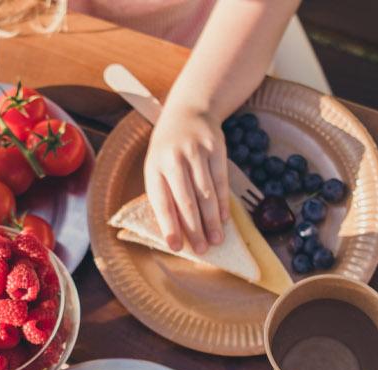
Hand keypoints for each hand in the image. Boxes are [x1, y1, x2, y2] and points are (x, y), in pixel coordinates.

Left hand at [143, 104, 231, 254]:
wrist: (188, 111)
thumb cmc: (169, 149)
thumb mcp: (157, 165)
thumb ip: (164, 193)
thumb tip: (176, 231)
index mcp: (154, 166)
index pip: (162, 201)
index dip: (169, 226)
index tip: (176, 247)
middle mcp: (174, 158)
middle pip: (186, 200)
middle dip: (195, 229)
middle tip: (202, 250)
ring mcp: (196, 152)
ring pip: (206, 193)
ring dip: (211, 221)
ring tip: (216, 240)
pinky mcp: (216, 148)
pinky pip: (221, 181)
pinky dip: (222, 202)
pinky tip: (223, 219)